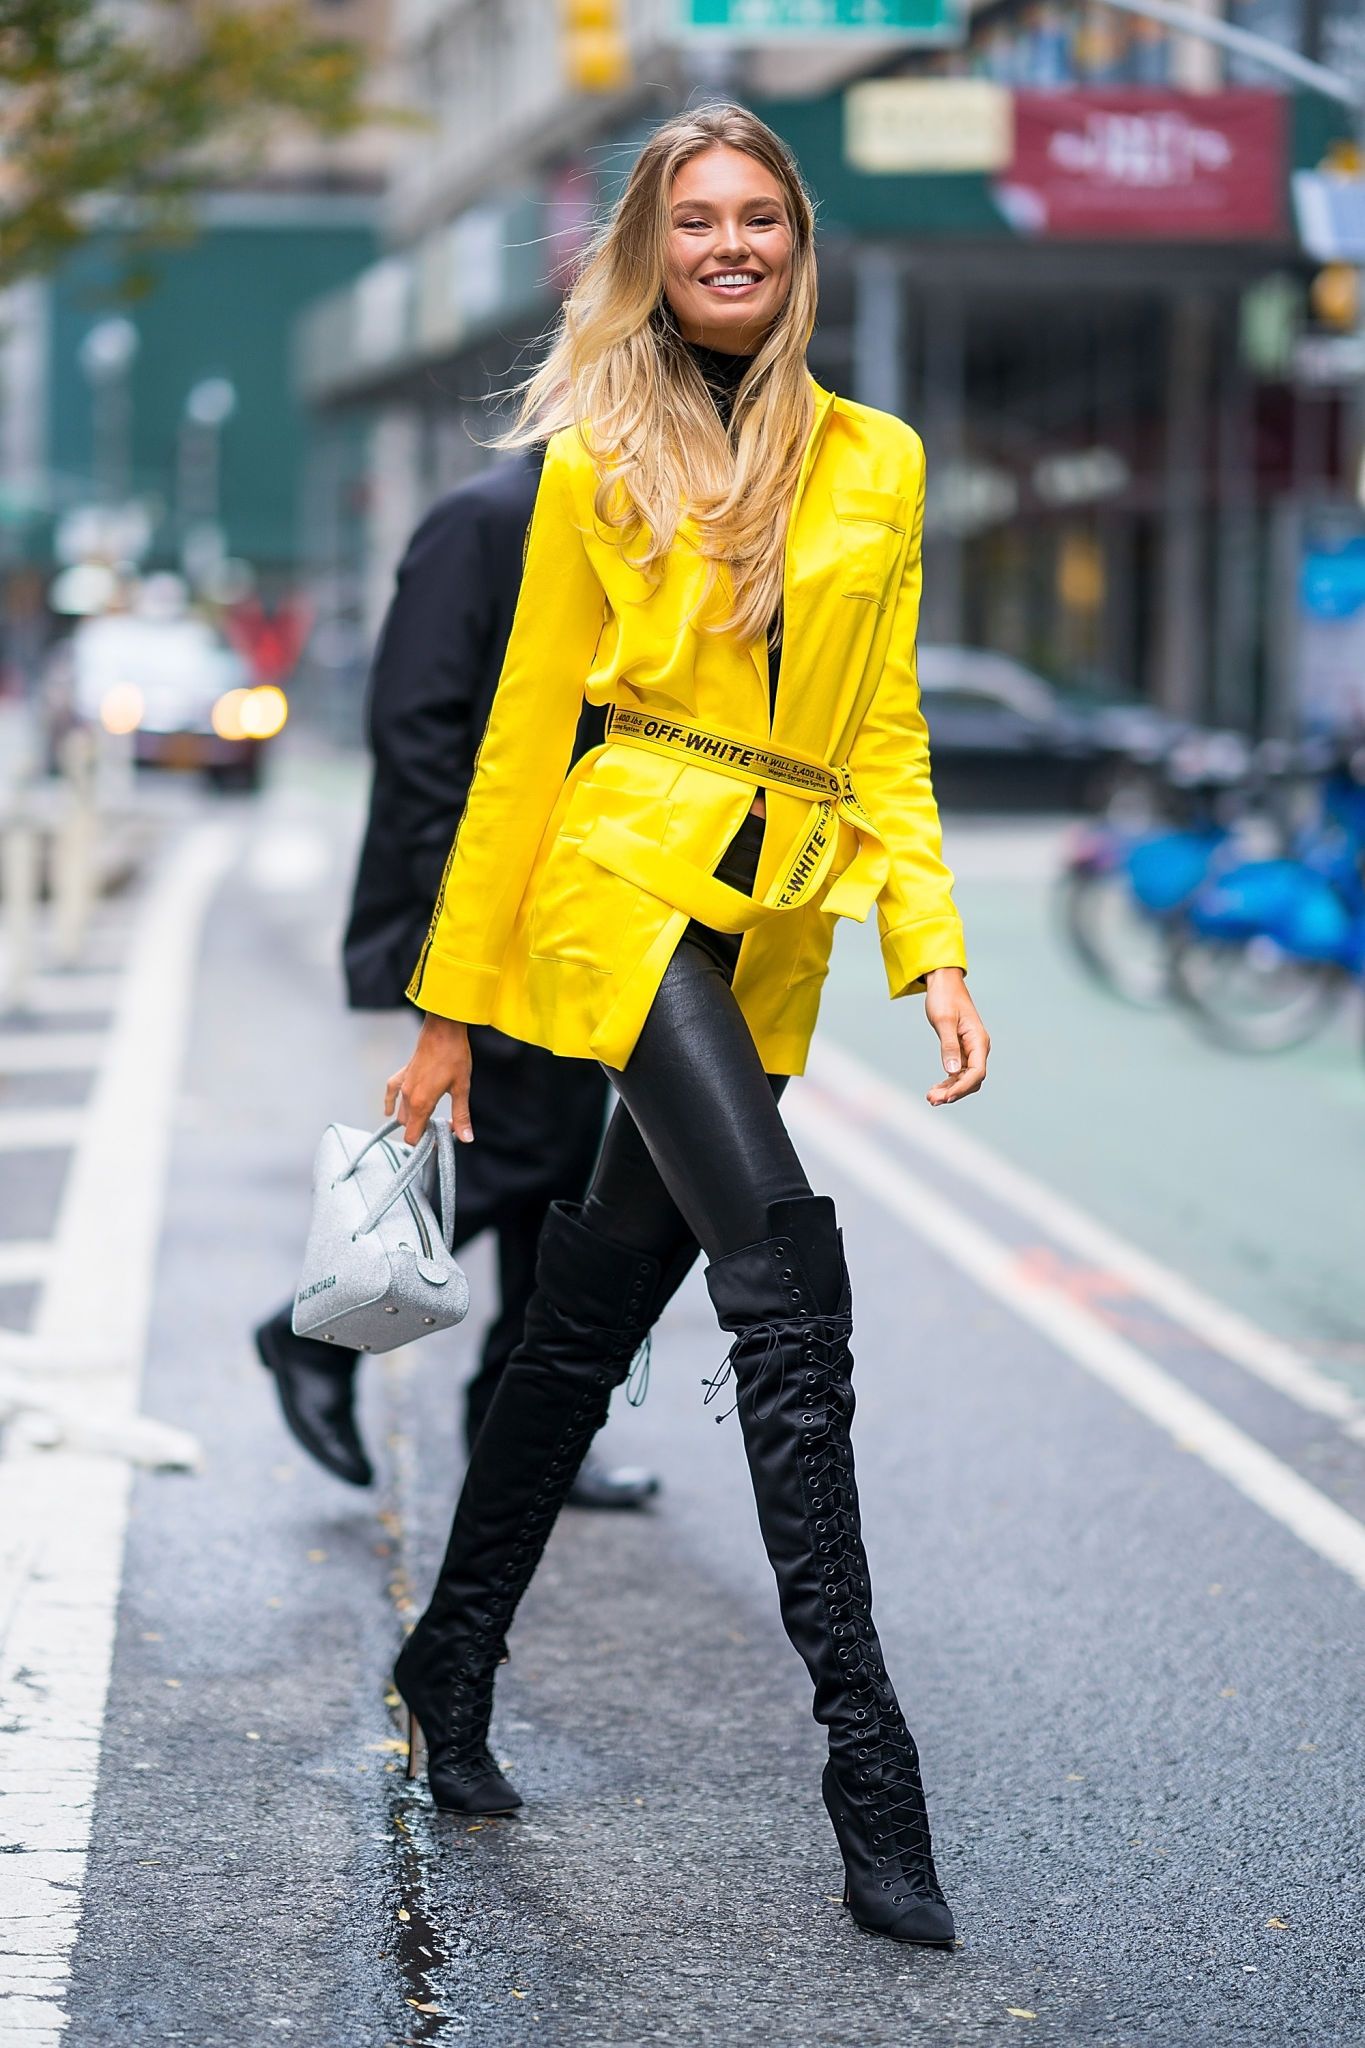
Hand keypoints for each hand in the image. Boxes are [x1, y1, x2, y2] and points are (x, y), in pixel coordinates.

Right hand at [384, 1014, 473, 1145]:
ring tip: (431, 1117)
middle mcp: (408, 1096)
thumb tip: (466, 1138)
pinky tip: (390, 1111)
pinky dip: (391, 1103)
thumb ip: (461, 1115)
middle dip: (423, 1131)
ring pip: (402, 1112)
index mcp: (421, 1103)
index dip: (426, 1143)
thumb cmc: (454, 1056)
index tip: (442, 1138)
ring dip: (413, 1119)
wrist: (443, 1030)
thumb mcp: (462, 1088)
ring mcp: (403, 1085)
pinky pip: (391, 1092)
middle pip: (408, 1126)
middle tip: (442, 1127)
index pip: (413, 1136)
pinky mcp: (403, 1074)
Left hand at [922, 967, 989, 1106]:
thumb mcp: (944, 1020)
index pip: (977, 1071)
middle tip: (932, 1100)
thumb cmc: (944, 998)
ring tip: (930, 1098)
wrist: (943, 983)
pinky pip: (957, 1073)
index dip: (963, 1087)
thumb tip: (951, 1071)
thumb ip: (948, 1045)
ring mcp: (970, 1051)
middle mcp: (978, 1048)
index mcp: (978, 1040)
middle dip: (954, 1092)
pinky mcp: (961, 1051)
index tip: (947, 1097)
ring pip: (964, 1079)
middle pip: (972, 1079)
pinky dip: (947, 1082)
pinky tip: (935, 1090)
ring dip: (949, 1090)